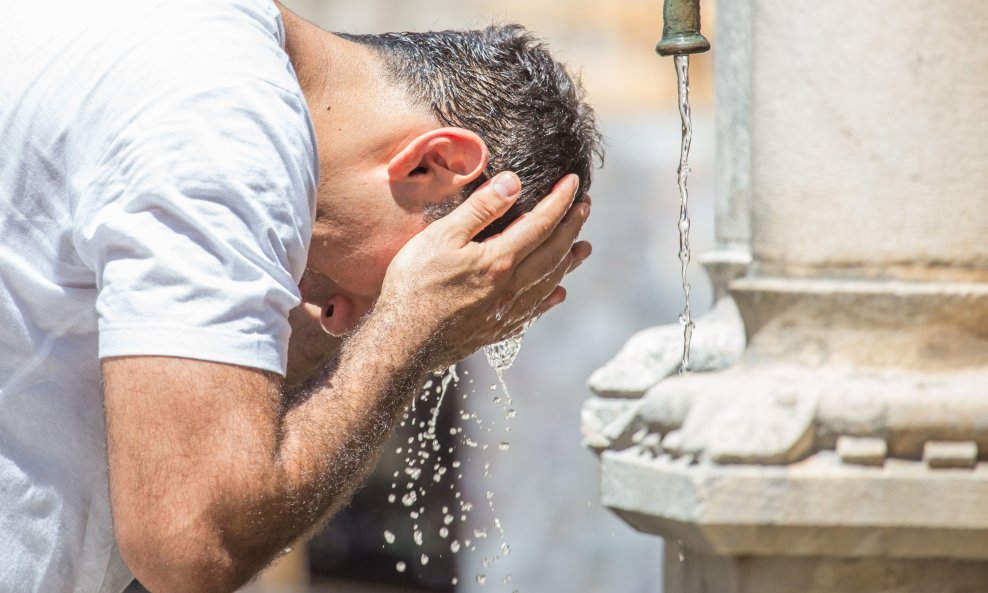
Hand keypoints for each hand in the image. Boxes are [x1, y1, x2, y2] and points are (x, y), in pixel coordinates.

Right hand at [379, 171, 590, 368]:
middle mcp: (512, 287)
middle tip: (586, 207)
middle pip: (554, 252)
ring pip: (549, 282)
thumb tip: (513, 183)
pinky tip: (557, 294)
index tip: (574, 182)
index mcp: (501, 260)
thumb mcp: (442, 236)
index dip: (561, 201)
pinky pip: (535, 310)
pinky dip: (550, 297)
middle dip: (572, 226)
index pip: (542, 224)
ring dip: (569, 261)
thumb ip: (480, 209)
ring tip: (583, 249)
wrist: (402, 343)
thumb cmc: (415, 286)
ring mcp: (507, 312)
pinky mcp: (496, 330)